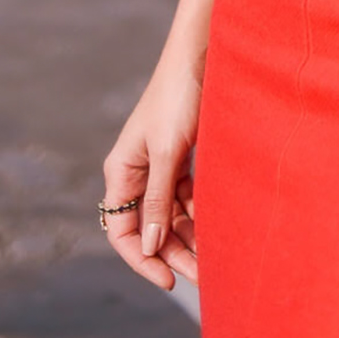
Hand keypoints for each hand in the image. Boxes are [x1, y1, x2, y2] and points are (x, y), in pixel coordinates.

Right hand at [102, 59, 200, 291]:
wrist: (201, 56)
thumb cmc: (177, 98)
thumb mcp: (167, 153)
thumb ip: (159, 200)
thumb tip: (151, 247)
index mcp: (121, 170)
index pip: (122, 230)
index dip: (142, 260)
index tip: (168, 281)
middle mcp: (136, 172)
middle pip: (150, 227)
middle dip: (173, 254)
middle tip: (203, 277)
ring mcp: (159, 166)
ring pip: (170, 216)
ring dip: (189, 238)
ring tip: (215, 260)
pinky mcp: (180, 158)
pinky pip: (186, 198)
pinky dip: (199, 214)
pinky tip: (217, 229)